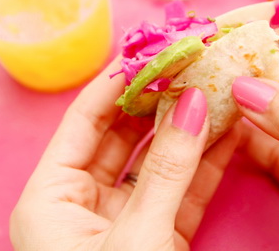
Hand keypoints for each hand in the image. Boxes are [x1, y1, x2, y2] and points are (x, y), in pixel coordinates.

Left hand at [10, 61, 238, 250]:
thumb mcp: (137, 236)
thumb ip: (167, 170)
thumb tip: (194, 103)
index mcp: (50, 200)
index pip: (83, 121)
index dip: (118, 82)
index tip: (152, 47)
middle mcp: (81, 205)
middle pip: (121, 135)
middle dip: (160, 100)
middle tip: (191, 63)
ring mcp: (120, 222)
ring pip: (155, 162)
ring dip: (188, 130)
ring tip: (217, 88)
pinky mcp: (156, 239)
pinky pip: (180, 192)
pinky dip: (204, 166)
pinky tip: (228, 133)